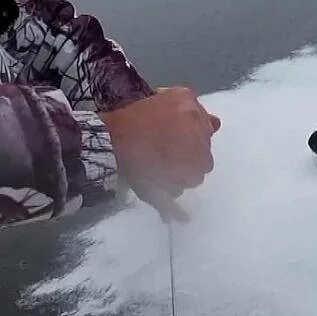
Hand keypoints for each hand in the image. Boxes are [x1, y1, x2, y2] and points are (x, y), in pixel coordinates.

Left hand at [100, 86, 220, 221]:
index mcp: (197, 163)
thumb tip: (185, 219)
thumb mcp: (153, 193)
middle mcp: (202, 137)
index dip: (183, 173)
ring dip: (190, 132)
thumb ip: (171, 206)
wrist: (111, 140)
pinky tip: (173, 115)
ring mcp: (194, 114)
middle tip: (166, 153)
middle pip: (203, 149)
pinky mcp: (184, 95)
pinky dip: (188, 109)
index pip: (200, 172)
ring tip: (166, 134)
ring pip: (204, 126)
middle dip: (187, 154)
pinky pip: (194, 103)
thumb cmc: (134, 169)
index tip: (169, 171)